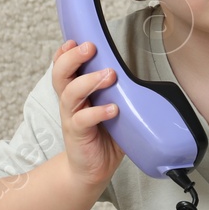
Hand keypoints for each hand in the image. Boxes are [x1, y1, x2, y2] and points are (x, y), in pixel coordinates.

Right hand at [54, 39, 125, 188]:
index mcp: (76, 92)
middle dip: (73, 58)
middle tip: (90, 48)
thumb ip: (121, 93)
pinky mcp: (77, 134)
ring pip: (70, 93)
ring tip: (109, 75)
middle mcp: (70, 102)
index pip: (64, 67)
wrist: (91, 169)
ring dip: (89, 81)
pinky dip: (98, 112)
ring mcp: (71, 118)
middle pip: (61, 74)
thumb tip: (147, 77)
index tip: (75, 40)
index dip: (65, 53)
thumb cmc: (103, 136)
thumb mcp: (112, 108)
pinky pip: (83, 120)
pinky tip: (112, 109)